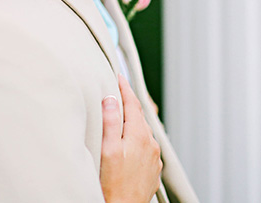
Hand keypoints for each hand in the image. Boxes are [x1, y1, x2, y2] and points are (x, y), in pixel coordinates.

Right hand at [100, 75, 161, 202]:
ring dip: (132, 121)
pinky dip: (136, 137)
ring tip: (120, 114)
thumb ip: (110, 122)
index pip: (133, 104)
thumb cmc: (112, 183)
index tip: (119, 77)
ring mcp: (153, 157)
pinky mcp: (152, 169)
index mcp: (139, 136)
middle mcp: (150, 144)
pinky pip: (145, 145)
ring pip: (143, 131)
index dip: (125, 88)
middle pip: (139, 116)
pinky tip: (127, 141)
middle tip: (116, 91)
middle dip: (128, 103)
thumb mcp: (107, 149)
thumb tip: (112, 99)